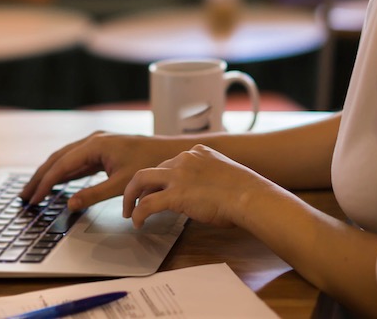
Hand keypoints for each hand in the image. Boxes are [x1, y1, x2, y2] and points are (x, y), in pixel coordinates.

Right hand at [19, 131, 176, 208]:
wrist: (170, 152)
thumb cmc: (149, 164)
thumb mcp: (121, 183)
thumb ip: (93, 194)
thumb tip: (70, 205)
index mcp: (96, 144)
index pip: (62, 164)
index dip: (46, 182)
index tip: (34, 198)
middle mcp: (93, 140)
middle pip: (58, 158)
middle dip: (40, 177)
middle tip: (24, 196)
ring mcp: (97, 144)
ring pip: (65, 159)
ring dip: (49, 174)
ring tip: (34, 191)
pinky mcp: (102, 150)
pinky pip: (76, 161)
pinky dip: (64, 172)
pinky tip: (56, 184)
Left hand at [123, 144, 270, 228]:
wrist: (248, 195)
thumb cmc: (245, 191)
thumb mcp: (224, 173)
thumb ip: (208, 177)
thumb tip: (204, 193)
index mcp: (197, 152)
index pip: (170, 162)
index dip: (161, 178)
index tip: (157, 189)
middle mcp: (184, 159)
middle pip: (152, 169)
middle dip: (139, 185)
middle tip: (134, 199)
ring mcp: (178, 175)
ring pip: (141, 179)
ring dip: (131, 195)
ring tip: (128, 210)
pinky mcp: (176, 194)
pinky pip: (148, 204)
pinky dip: (139, 213)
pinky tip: (138, 223)